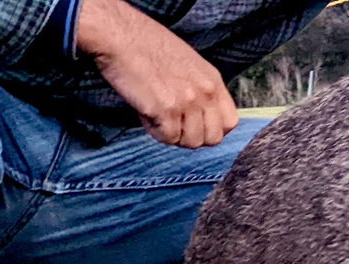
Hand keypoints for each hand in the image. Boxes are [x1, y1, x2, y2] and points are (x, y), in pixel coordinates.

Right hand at [76, 0, 238, 147]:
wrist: (119, 36)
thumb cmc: (146, 47)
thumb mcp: (189, 65)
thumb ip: (201, 90)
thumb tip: (201, 117)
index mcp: (213, 81)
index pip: (230, 122)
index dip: (213, 130)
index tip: (196, 126)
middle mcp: (205, 92)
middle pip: (212, 138)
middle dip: (192, 136)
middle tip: (173, 123)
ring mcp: (187, 102)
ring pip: (191, 142)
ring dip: (172, 134)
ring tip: (157, 114)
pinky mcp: (166, 110)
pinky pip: (168, 138)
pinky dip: (154, 131)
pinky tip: (146, 112)